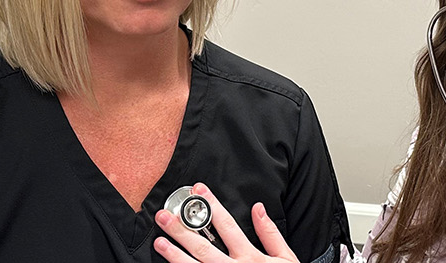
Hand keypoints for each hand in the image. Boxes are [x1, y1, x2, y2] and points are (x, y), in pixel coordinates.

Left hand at [153, 183, 299, 262]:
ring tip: (159, 242)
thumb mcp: (286, 258)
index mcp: (251, 257)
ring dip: (175, 255)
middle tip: (163, 216)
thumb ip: (270, 233)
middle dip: (181, 230)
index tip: (199, 190)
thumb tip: (258, 208)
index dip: (212, 206)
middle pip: (202, 246)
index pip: (227, 226)